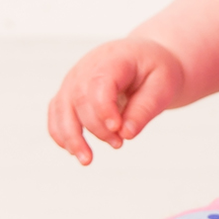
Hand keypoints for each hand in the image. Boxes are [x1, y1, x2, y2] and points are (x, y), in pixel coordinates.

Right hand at [47, 38, 184, 164]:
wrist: (147, 59)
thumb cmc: (156, 71)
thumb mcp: (162, 86)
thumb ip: (145, 108)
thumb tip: (126, 134)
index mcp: (115, 58)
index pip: (100, 82)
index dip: (104, 108)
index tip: (118, 130)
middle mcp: (88, 65)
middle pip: (80, 98)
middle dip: (96, 128)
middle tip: (118, 144)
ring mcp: (75, 78)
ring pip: (61, 107)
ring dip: (71, 136)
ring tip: (87, 160)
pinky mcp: (69, 91)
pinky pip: (56, 113)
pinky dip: (60, 133)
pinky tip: (74, 151)